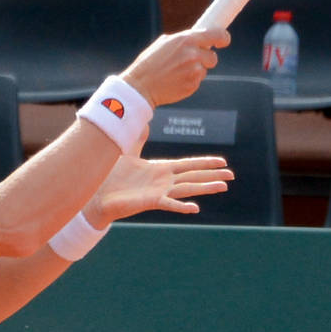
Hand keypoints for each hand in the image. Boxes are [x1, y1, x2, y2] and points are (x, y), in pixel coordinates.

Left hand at [84, 151, 232, 225]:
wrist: (98, 196)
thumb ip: (138, 139)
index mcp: (161, 170)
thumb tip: (144, 123)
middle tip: (232, 176)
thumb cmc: (113, 177)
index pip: (188, 165)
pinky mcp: (150, 202)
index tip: (223, 162)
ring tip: (223, 187)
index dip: (205, 163)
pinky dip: (181, 206)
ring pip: (187, 189)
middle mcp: (164, 181)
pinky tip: (195, 208)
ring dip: (205, 188)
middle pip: (193, 176)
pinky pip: (169, 204)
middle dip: (213, 175)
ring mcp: (158, 192)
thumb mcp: (128, 152)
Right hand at [122, 27, 229, 108]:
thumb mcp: (164, 43)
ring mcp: (194, 71)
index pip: (217, 35)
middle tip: (190, 62)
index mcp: (187, 39)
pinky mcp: (192, 85)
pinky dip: (189, 81)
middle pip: (212, 57)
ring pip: (204, 70)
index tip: (224, 41)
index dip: (223, 38)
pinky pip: (197, 82)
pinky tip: (175, 81)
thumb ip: (184, 40)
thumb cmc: (149, 64)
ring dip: (195, 71)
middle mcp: (193, 54)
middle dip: (205, 59)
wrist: (141, 86)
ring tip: (176, 73)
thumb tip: (198, 37)